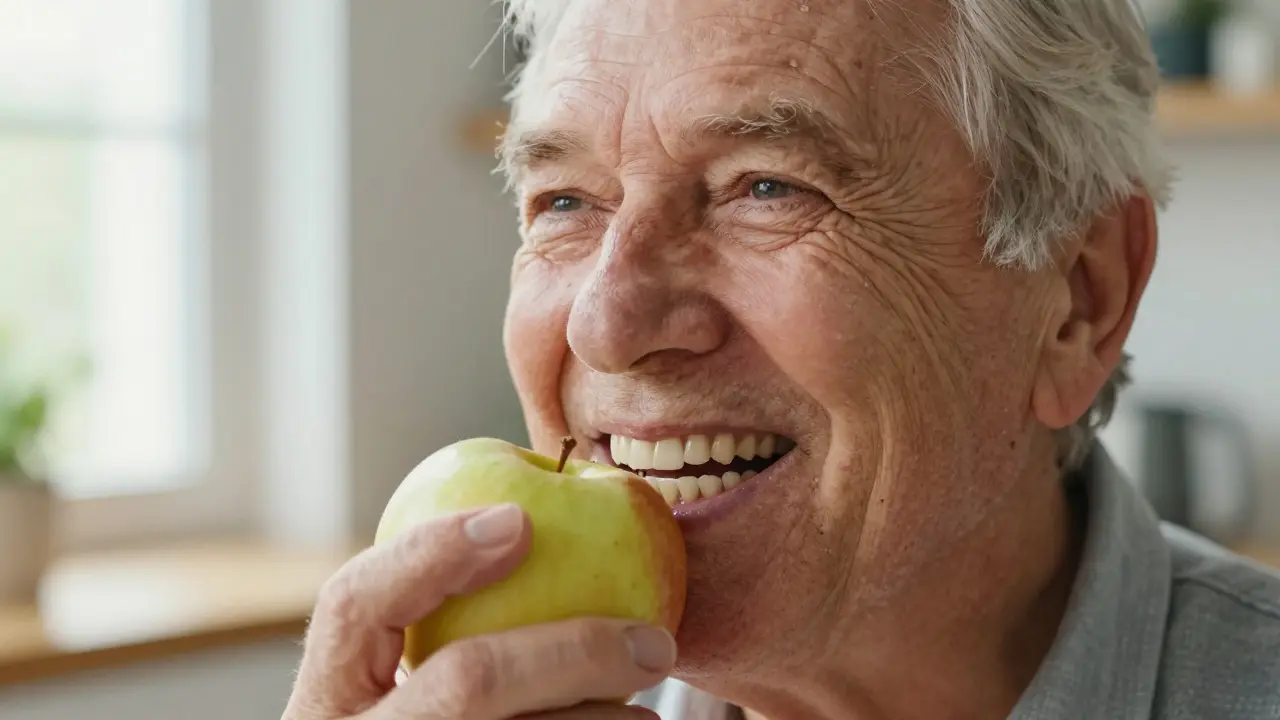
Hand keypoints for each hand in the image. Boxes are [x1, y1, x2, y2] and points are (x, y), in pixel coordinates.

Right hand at [282, 503, 674, 718]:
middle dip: (574, 652)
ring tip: (650, 704)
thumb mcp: (385, 681)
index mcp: (326, 695)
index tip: (519, 519)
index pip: (355, 603)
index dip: (435, 551)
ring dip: (602, 718)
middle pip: (467, 682)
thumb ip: (430, 617)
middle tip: (653, 642)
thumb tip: (528, 523)